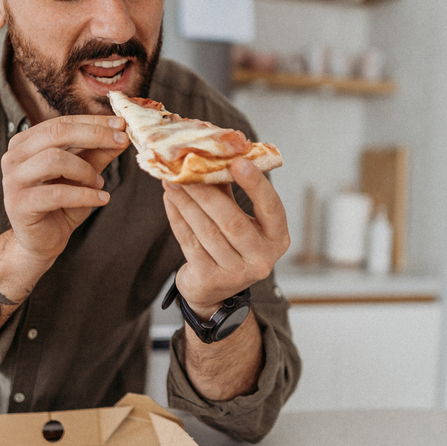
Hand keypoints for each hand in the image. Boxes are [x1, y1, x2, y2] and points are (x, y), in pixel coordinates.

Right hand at [0, 115, 130, 265]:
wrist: (43, 242)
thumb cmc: (61, 206)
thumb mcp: (84, 175)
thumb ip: (98, 154)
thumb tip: (122, 133)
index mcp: (26, 143)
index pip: (62, 123)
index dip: (93, 122)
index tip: (121, 124)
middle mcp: (14, 157)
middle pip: (57, 133)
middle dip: (94, 135)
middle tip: (122, 142)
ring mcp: (12, 180)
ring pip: (54, 159)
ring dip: (85, 170)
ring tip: (99, 183)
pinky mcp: (18, 204)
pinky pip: (56, 193)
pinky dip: (85, 195)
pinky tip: (102, 199)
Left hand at [162, 158, 289, 316]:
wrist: (213, 290)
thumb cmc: (230, 246)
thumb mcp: (240, 220)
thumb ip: (230, 192)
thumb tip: (213, 155)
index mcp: (277, 238)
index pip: (271, 207)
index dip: (255, 184)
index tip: (238, 161)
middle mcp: (262, 259)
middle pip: (232, 221)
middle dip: (207, 192)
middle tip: (187, 169)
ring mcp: (237, 273)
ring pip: (208, 231)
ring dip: (187, 203)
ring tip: (171, 181)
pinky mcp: (211, 279)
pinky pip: (190, 242)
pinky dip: (178, 218)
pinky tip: (169, 200)